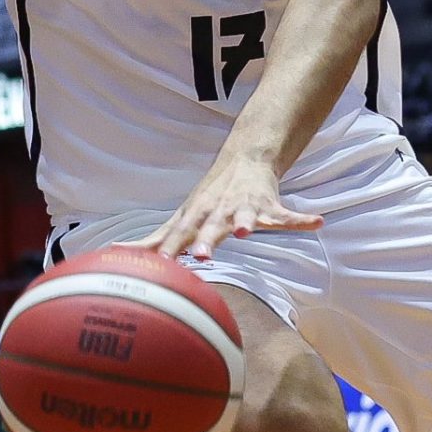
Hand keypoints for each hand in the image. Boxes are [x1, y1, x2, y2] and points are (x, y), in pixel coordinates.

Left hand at [134, 152, 322, 261]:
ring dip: (246, 223)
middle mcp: (217, 212)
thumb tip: (114, 254)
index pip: (180, 237)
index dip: (171, 251)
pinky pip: (287, 216)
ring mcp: (243, 208)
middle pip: (211, 228)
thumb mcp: (179, 219)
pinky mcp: (268, 206)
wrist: (243, 162)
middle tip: (202, 256)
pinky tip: (316, 223)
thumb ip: (153, 241)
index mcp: (195, 218)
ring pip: (245, 217)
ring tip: (247, 230)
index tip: (162, 268)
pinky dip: (301, 220)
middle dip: (207, 241)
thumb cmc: (207, 200)